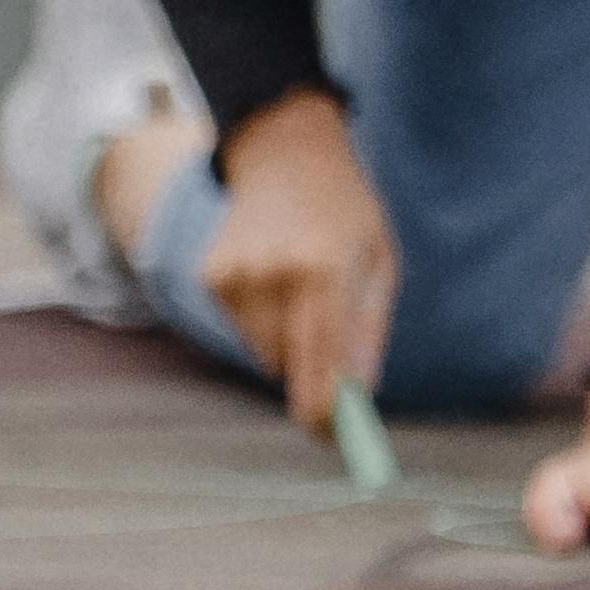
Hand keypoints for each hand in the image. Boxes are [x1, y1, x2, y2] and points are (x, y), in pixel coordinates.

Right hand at [198, 91, 398, 436]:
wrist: (284, 150)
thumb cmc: (345, 210)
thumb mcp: (379, 263)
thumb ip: (366, 335)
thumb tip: (355, 402)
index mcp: (325, 273)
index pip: (320, 372)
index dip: (326, 417)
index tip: (336, 439)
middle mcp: (272, 277)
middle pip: (290, 372)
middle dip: (314, 378)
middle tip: (337, 368)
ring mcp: (234, 277)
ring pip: (265, 355)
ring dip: (290, 346)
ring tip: (305, 295)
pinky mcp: (210, 278)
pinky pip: (244, 331)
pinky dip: (265, 322)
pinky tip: (275, 279)